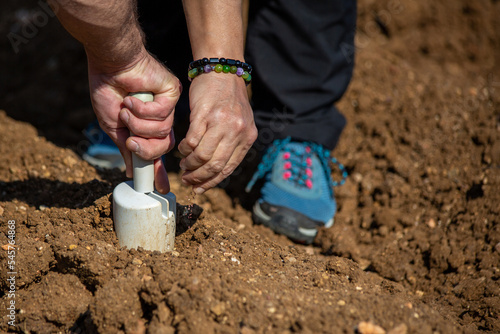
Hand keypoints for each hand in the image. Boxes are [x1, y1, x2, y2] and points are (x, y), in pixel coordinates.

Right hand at [87, 50, 180, 193]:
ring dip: (138, 123)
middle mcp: (161, 118)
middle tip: (129, 136)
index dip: (159, 170)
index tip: (161, 188)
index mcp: (148, 127)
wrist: (109, 65)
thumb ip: (126, 148)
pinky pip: (162, 114)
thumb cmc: (109, 91)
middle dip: (144, 146)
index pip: (158, 152)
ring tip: (127, 107)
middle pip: (163, 146)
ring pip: (162, 131)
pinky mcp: (173, 93)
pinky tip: (134, 97)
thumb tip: (131, 172)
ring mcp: (169, 107)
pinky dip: (143, 109)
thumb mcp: (114, 127)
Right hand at [178, 73, 257, 193]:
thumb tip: (215, 169)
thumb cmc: (229, 99)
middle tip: (188, 180)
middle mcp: (237, 131)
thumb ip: (233, 143)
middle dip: (199, 177)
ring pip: (202, 155)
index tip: (200, 188)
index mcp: (247, 137)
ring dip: (190, 165)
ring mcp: (221, 123)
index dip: (212, 182)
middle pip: (215, 165)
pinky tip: (182, 150)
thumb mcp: (240, 122)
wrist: (222, 72)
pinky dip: (185, 149)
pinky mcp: (204, 115)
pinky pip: (192, 140)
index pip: (229, 167)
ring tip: (183, 165)